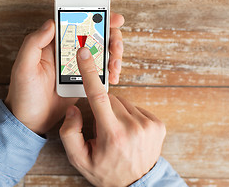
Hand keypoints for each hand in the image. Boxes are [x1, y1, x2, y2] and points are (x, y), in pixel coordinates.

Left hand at [5, 13, 123, 134]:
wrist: (30, 121)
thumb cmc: (23, 94)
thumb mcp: (23, 67)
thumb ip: (34, 43)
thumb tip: (51, 23)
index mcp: (52, 44)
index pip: (75, 23)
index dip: (94, 17)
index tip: (111, 18)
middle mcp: (66, 52)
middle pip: (94, 35)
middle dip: (110, 37)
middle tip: (115, 47)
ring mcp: (76, 66)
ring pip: (100, 51)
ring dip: (113, 54)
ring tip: (114, 66)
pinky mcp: (82, 80)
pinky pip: (100, 70)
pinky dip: (109, 70)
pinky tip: (112, 76)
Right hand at [59, 47, 165, 185]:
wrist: (137, 184)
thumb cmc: (106, 171)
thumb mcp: (79, 159)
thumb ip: (70, 133)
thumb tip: (75, 108)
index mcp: (113, 134)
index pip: (98, 96)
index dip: (90, 72)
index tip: (84, 54)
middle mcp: (133, 127)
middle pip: (110, 99)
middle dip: (102, 108)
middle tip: (102, 128)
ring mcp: (149, 124)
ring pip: (123, 102)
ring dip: (115, 111)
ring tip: (116, 131)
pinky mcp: (158, 123)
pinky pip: (135, 107)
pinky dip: (128, 114)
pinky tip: (127, 130)